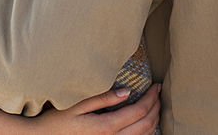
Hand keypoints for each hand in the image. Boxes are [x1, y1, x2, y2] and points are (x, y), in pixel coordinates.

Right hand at [30, 84, 159, 133]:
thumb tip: (127, 92)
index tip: (156, 86)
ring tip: (155, 105)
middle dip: (156, 108)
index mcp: (106, 127)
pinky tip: (144, 121)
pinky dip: (145, 131)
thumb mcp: (77, 105)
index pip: (138, 112)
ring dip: (153, 120)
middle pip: (146, 125)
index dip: (151, 98)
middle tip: (158, 93)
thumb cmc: (58, 120)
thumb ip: (103, 99)